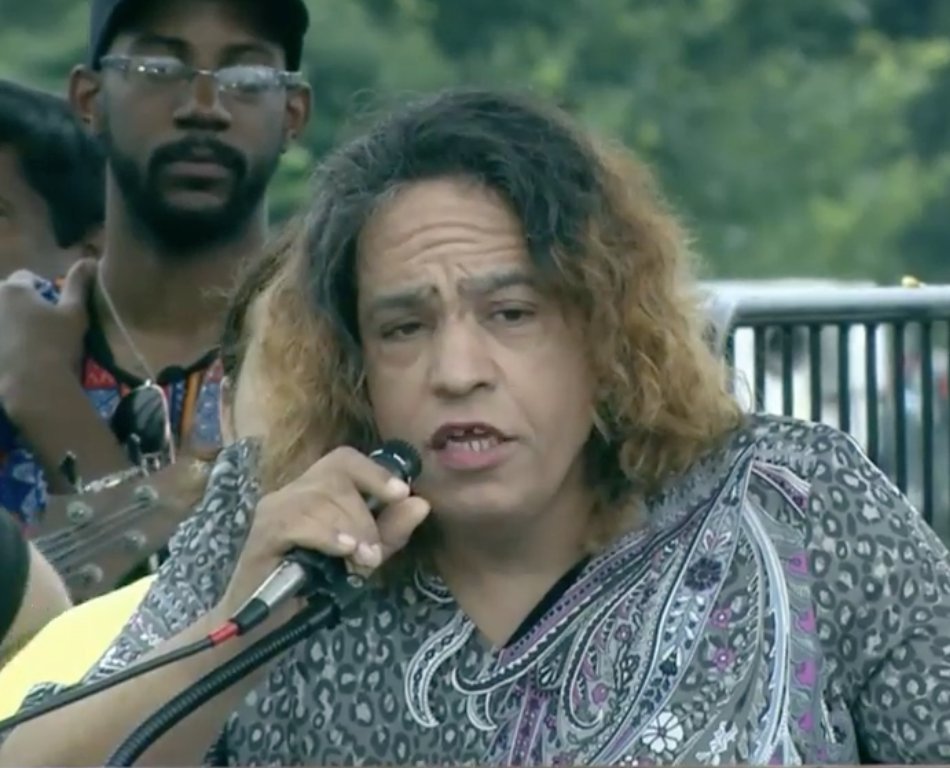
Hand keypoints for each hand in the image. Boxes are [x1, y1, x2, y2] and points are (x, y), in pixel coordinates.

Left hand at [0, 259, 96, 409]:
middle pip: (7, 295)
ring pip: (2, 316)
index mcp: (15, 288)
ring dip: (10, 322)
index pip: (27, 277)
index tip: (54, 309)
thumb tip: (88, 260)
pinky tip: (15, 356)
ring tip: (27, 343)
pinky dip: (4, 341)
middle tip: (39, 326)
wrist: (32, 385)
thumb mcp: (75, 312)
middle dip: (20, 305)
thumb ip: (79, 284)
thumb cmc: (57, 344)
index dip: (43, 291)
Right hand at [218, 446, 431, 617]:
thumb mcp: (360, 558)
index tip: (401, 493)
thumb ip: (390, 532)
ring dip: (350, 526)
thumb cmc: (311, 587)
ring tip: (361, 558)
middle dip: (364, 511)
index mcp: (316, 491)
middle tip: (374, 551)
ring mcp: (273, 510)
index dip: (375, 471)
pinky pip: (296, 520)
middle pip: (335, 474)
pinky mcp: (261, 534)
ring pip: (318, 496)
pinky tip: (342, 551)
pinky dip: (325, 534)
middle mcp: (292, 492)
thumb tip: (421, 503)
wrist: (265, 626)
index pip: (344, 459)